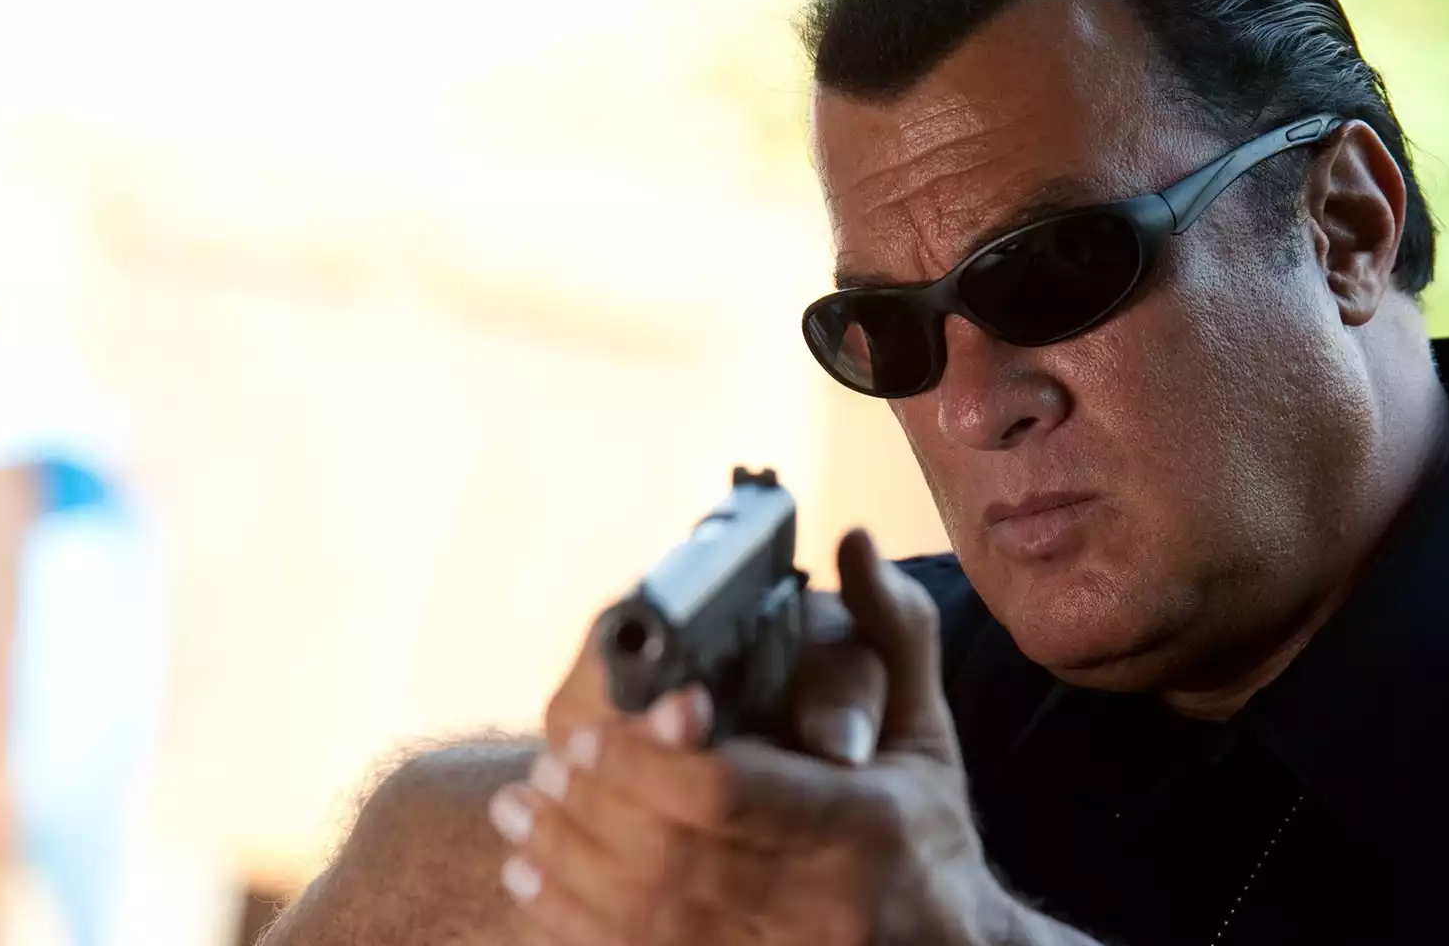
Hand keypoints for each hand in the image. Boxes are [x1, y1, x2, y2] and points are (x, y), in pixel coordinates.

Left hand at [487, 528, 1019, 945]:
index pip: (730, 791)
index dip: (648, 761)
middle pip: (672, 856)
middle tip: (543, 768)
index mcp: (865, 823)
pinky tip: (535, 881)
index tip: (591, 734)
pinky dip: (574, 920)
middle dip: (592, 808)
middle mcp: (824, 902)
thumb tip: (855, 540)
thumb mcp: (926, 730)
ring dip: (568, 861)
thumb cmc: (929, 834)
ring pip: (647, 915)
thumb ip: (890, 632)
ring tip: (519, 811)